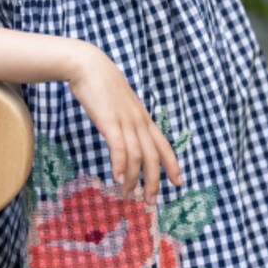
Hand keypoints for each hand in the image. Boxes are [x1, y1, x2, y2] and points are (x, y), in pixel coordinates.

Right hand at [66, 41, 182, 204]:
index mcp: (143, 118)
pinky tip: (117, 178)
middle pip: (154, 156)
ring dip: (133, 179)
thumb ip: (125, 121)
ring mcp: (125, 121)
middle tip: (151, 201)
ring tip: (128, 196)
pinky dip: (119, 164)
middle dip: (154, 181)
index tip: (179, 182)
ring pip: (137, 156)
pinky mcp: (109, 121)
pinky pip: (119, 147)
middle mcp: (139, 121)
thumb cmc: (102, 85)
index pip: (163, 144)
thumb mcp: (120, 105)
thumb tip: (124, 136)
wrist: (88, 65)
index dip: (173, 164)